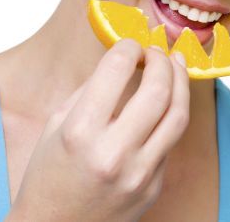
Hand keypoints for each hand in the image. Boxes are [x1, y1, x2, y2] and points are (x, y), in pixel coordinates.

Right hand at [5, 39, 189, 221]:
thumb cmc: (49, 174)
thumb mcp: (57, 125)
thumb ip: (92, 90)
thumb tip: (125, 59)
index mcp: (80, 131)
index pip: (116, 69)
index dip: (128, 47)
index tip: (131, 44)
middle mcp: (113, 153)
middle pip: (158, 90)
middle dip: (161, 60)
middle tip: (157, 52)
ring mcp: (138, 173)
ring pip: (178, 114)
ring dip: (181, 82)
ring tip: (176, 65)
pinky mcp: (153, 186)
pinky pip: (171, 141)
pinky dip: (170, 114)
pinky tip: (165, 102)